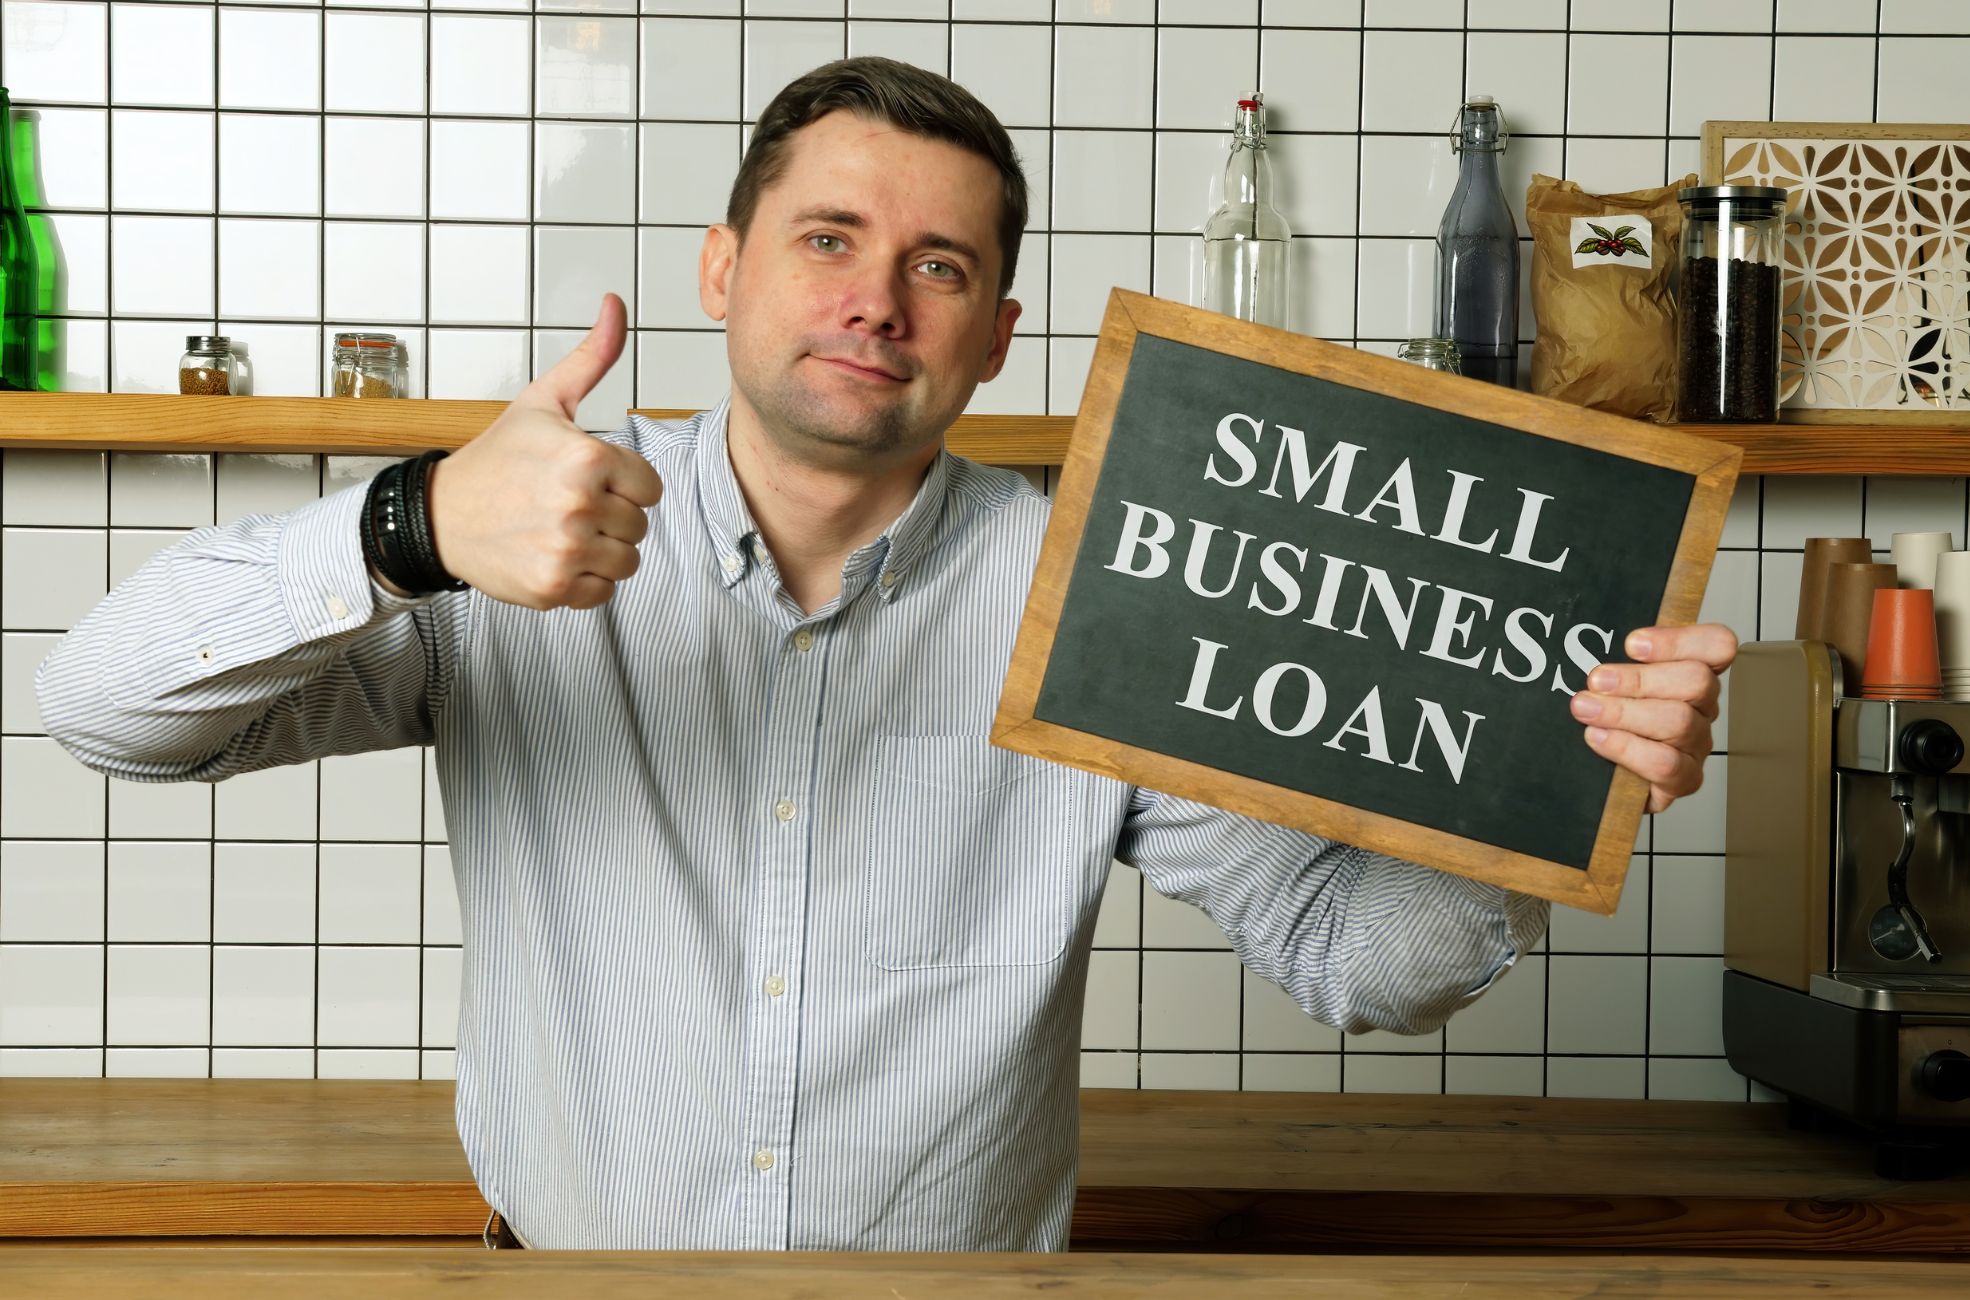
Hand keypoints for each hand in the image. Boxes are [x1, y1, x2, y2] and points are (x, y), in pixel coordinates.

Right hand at [425, 294, 663, 610]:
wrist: (441, 514)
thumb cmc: (497, 458)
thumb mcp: (544, 401)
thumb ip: (592, 358)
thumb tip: (616, 304)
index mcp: (587, 458)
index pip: (650, 487)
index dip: (624, 484)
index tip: (589, 479)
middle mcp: (578, 505)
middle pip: (639, 525)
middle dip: (611, 516)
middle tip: (567, 504)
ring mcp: (564, 550)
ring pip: (627, 561)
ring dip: (601, 550)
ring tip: (562, 530)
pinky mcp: (552, 587)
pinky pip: (603, 592)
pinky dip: (584, 581)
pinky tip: (554, 556)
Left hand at [1569, 624, 1738, 813]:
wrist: (1606, 779)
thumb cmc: (1609, 722)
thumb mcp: (1611, 685)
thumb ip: (1613, 664)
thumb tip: (1583, 642)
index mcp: (1692, 675)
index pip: (1717, 645)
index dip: (1680, 641)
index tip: (1632, 645)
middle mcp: (1701, 708)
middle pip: (1696, 681)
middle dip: (1639, 679)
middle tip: (1596, 681)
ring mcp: (1696, 745)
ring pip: (1679, 721)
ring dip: (1624, 712)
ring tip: (1585, 709)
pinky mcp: (1684, 780)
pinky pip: (1666, 764)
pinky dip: (1626, 748)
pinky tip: (1597, 738)